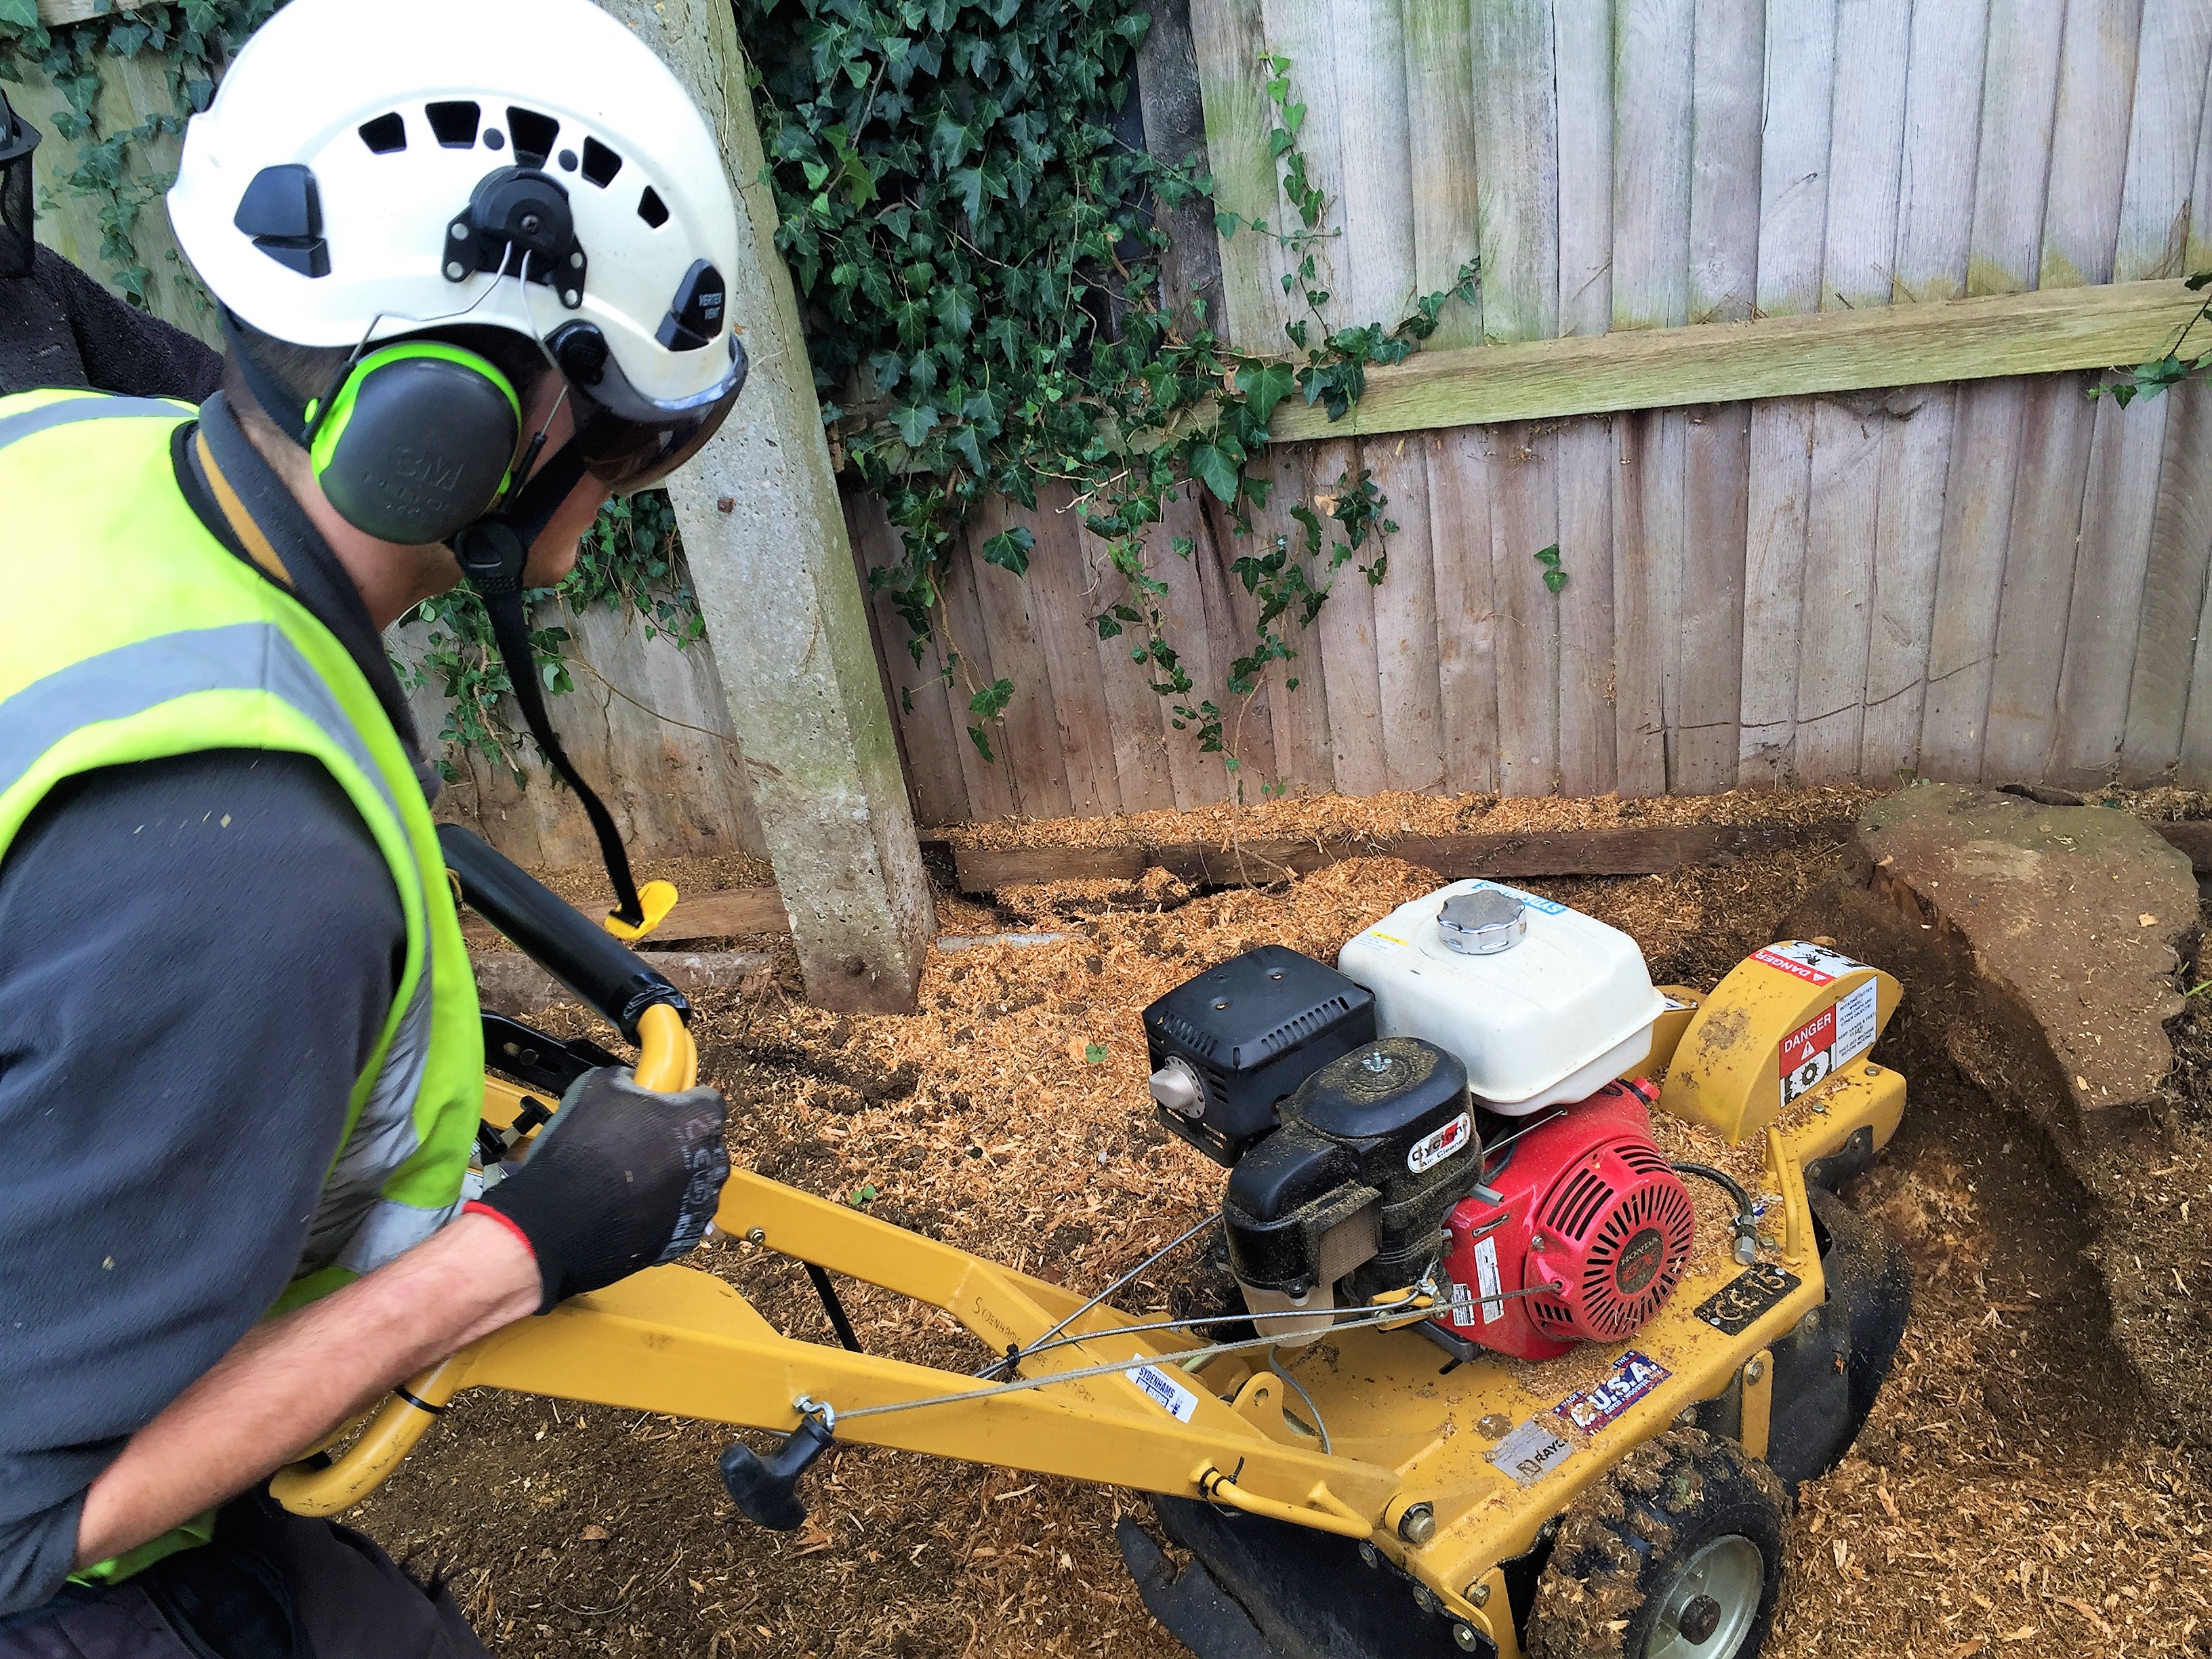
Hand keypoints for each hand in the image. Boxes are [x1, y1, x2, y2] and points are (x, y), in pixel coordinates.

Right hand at [470, 1066, 728, 1311]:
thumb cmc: (582, 1153)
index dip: (680, 1100)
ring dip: (672, 1176)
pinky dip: (663, 1210)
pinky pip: (682, 1216)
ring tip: (630, 1178)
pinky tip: (631, 1206)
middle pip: (704, 1142)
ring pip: (695, 1181)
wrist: (559, 1221)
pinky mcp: (685, 1239)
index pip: (706, 1100)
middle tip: (638, 1141)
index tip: (660, 1104)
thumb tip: (630, 1081)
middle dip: (677, 1140)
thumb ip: (626, 1079)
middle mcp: (712, 1163)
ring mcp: (701, 1205)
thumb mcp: (597, 1087)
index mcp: (700, 1121)